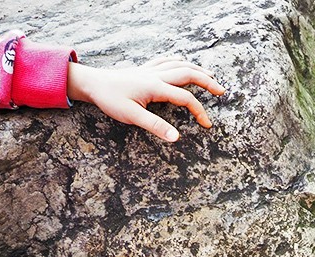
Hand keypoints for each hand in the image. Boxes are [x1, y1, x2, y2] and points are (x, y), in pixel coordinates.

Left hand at [66, 56, 225, 141]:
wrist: (92, 83)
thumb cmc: (110, 99)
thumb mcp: (132, 117)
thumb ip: (155, 126)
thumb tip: (176, 137)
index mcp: (155, 87)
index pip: (186, 98)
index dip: (200, 111)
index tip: (207, 124)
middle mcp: (156, 75)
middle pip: (188, 73)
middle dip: (207, 82)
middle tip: (221, 91)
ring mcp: (150, 70)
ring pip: (179, 64)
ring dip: (197, 70)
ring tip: (210, 76)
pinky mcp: (144, 69)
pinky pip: (166, 61)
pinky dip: (179, 61)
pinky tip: (183, 63)